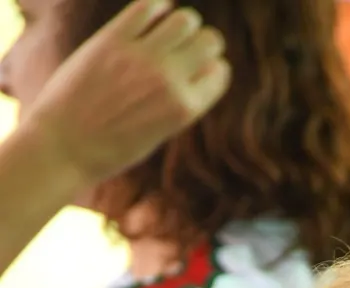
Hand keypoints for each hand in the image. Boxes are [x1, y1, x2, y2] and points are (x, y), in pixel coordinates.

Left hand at [19, 0, 230, 191]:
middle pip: (209, 41)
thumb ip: (178, 103)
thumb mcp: (158, 133)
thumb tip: (190, 71)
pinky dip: (157, 6)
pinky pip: (147, 7)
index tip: (201, 70)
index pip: (220, 73)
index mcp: (185, 109)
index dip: (214, 68)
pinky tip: (154, 13)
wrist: (66, 145)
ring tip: (172, 29)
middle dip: (205, 42)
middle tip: (190, 47)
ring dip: (184, 22)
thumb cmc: (112, 148)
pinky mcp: (114, 39)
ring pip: (184, 19)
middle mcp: (169, 80)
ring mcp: (142, 57)